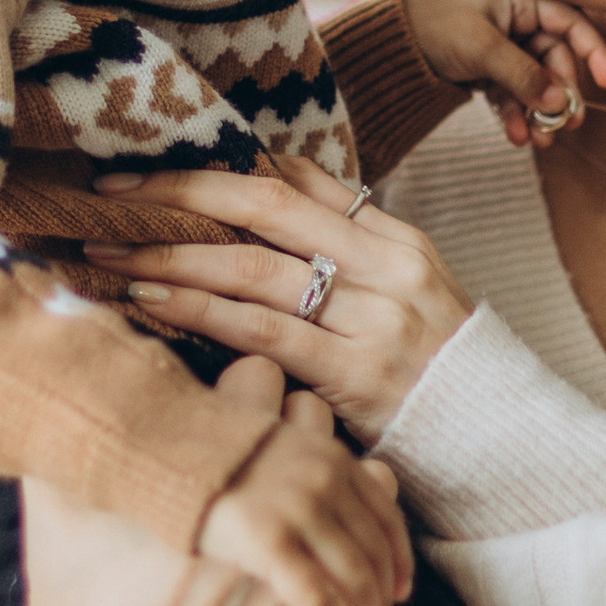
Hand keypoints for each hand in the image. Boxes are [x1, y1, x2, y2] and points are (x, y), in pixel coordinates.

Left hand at [89, 149, 473, 442]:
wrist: (498, 444)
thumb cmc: (433, 373)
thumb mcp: (403, 296)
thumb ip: (342, 252)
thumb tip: (259, 200)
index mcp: (395, 240)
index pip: (296, 181)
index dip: (217, 165)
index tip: (151, 162)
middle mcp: (386, 268)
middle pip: (265, 208)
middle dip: (179, 192)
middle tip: (108, 191)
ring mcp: (373, 320)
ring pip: (252, 268)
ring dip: (169, 254)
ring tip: (107, 249)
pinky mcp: (355, 375)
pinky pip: (260, 331)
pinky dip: (199, 308)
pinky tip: (151, 298)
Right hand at [197, 391, 411, 605]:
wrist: (145, 444)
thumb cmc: (189, 454)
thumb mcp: (255, 444)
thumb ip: (293, 461)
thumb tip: (324, 483)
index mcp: (326, 454)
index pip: (384, 514)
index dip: (397, 559)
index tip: (399, 592)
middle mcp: (323, 477)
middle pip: (373, 550)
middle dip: (380, 599)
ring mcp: (298, 507)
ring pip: (354, 578)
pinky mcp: (269, 541)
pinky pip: (314, 597)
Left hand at [401, 0, 605, 148]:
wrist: (385, 49)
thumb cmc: (432, 28)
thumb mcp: (480, 48)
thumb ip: (522, 73)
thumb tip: (558, 102)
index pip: (571, 21)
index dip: (593, 51)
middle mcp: (518, 17)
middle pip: (556, 58)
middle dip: (559, 94)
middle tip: (564, 124)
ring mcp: (505, 44)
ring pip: (536, 80)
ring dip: (539, 111)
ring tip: (540, 141)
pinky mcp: (490, 69)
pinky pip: (513, 93)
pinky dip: (516, 114)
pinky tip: (515, 137)